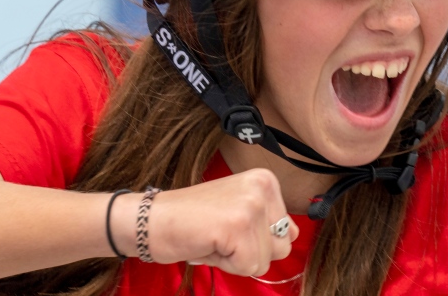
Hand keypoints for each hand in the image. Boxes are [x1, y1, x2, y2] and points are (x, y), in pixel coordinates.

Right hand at [117, 168, 299, 276]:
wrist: (153, 220)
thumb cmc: (192, 220)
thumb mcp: (239, 209)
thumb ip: (269, 221)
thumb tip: (294, 235)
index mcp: (266, 180)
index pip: (287, 230)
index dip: (256, 239)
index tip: (228, 226)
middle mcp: (263, 187)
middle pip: (282, 246)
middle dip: (250, 251)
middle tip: (220, 234)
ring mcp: (251, 205)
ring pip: (265, 260)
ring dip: (237, 259)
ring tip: (214, 238)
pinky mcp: (238, 226)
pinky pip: (248, 267)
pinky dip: (226, 264)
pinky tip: (208, 243)